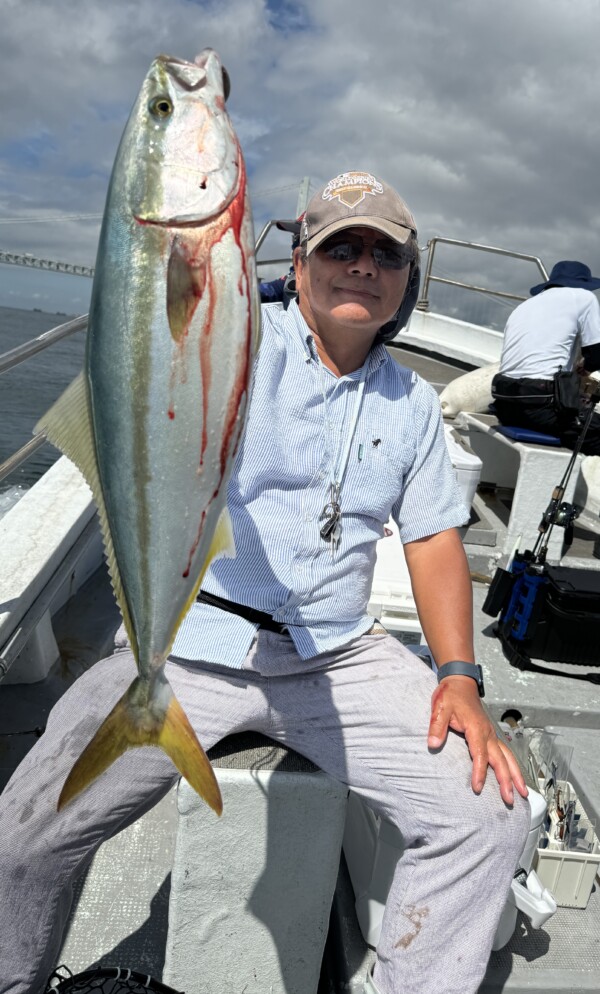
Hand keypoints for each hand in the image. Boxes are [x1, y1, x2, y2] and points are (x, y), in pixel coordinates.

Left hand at [428, 676, 527, 804]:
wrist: (460, 683)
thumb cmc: (450, 695)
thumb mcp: (440, 707)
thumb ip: (437, 726)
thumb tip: (432, 744)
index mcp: (476, 728)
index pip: (480, 754)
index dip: (479, 771)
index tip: (478, 787)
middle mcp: (488, 733)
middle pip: (500, 759)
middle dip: (506, 780)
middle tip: (509, 799)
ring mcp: (491, 734)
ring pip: (507, 757)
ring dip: (515, 775)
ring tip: (523, 792)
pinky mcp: (491, 735)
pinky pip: (505, 753)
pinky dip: (512, 766)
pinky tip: (516, 777)